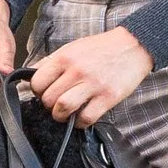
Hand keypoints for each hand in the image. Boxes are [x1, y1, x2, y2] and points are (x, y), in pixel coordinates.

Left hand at [24, 25, 153, 125]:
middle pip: (48, 98)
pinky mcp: (108, 97)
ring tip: (65, 113)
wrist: (133, 46)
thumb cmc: (102, 48)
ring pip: (63, 108)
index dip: (38, 91)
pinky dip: (80, 122)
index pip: (37, 82)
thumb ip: (53, 61)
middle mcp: (77, 71)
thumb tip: (33, 74)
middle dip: (49, 105)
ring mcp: (93, 85)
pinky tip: (82, 117)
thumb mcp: (73, 47)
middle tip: (56, 104)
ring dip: (60, 116)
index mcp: (65, 57)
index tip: (44, 92)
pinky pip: (86, 118)